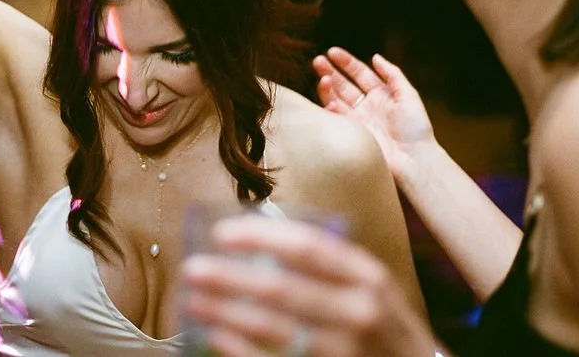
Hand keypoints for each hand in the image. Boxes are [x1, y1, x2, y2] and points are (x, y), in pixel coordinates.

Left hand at [183, 216, 436, 356]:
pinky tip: (216, 334)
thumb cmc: (385, 325)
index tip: (222, 232)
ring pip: (273, 328)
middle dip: (230, 277)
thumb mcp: (371, 286)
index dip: (261, 237)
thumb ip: (329, 265)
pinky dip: (240, 347)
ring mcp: (344, 350)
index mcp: (367, 276)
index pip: (308, 247)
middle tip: (192, 267)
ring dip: (226, 312)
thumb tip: (261, 239)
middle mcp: (358, 311)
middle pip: (282, 288)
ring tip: (193, 299)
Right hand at [313, 48, 434, 179]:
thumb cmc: (415, 128)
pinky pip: (337, 119)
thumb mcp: (408, 95)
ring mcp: (358, 120)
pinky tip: (330, 103)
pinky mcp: (352, 134)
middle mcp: (366, 105)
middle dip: (330, 72)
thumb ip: (392, 74)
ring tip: (323, 78)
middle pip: (344, 84)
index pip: (359, 73)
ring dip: (327, 88)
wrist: (414, 159)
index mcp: (380, 94)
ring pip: (336, 99)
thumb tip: (375, 57)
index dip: (346, 62)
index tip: (331, 52)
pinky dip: (330, 111)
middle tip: (317, 61)